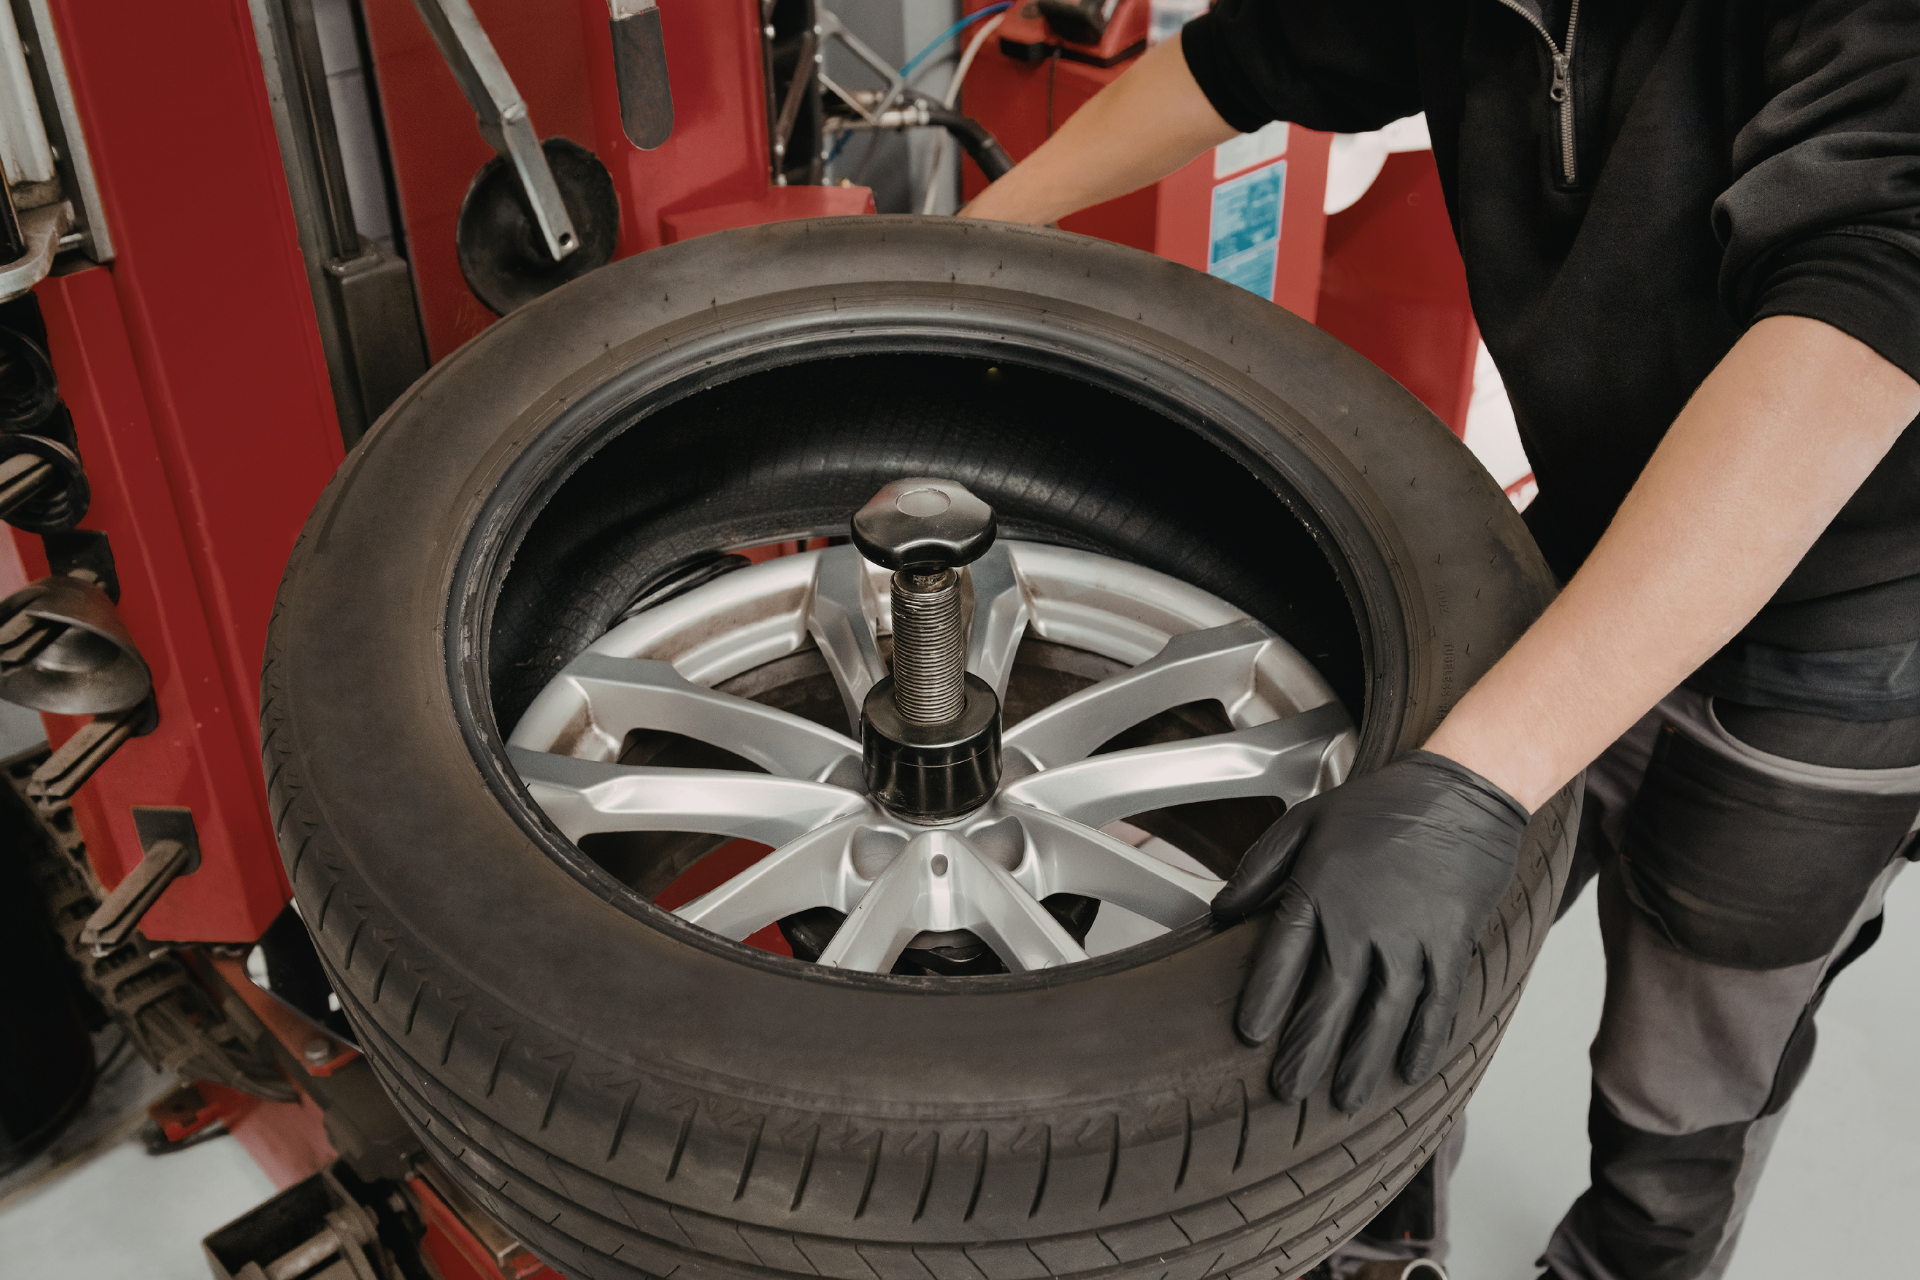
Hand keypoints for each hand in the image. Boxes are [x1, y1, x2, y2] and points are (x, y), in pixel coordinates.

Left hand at [1213, 751, 1527, 1111]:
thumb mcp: (1305, 822)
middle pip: (1329, 1000)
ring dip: (1361, 1061)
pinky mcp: (1451, 945)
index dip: (1265, 1000)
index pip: (1282, 957)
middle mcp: (1362, 921)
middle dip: (1306, 1051)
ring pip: (1382, 1014)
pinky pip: (1436, 1004)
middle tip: (1286, 1091)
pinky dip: (1423, 1041)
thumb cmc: (1380, 806)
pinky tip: (1407, 1072)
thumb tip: (1218, 911)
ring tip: (1342, 1099)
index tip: (1250, 1036)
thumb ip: (1259, 869)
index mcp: (1319, 890)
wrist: (1461, 791)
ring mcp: (1410, 937)